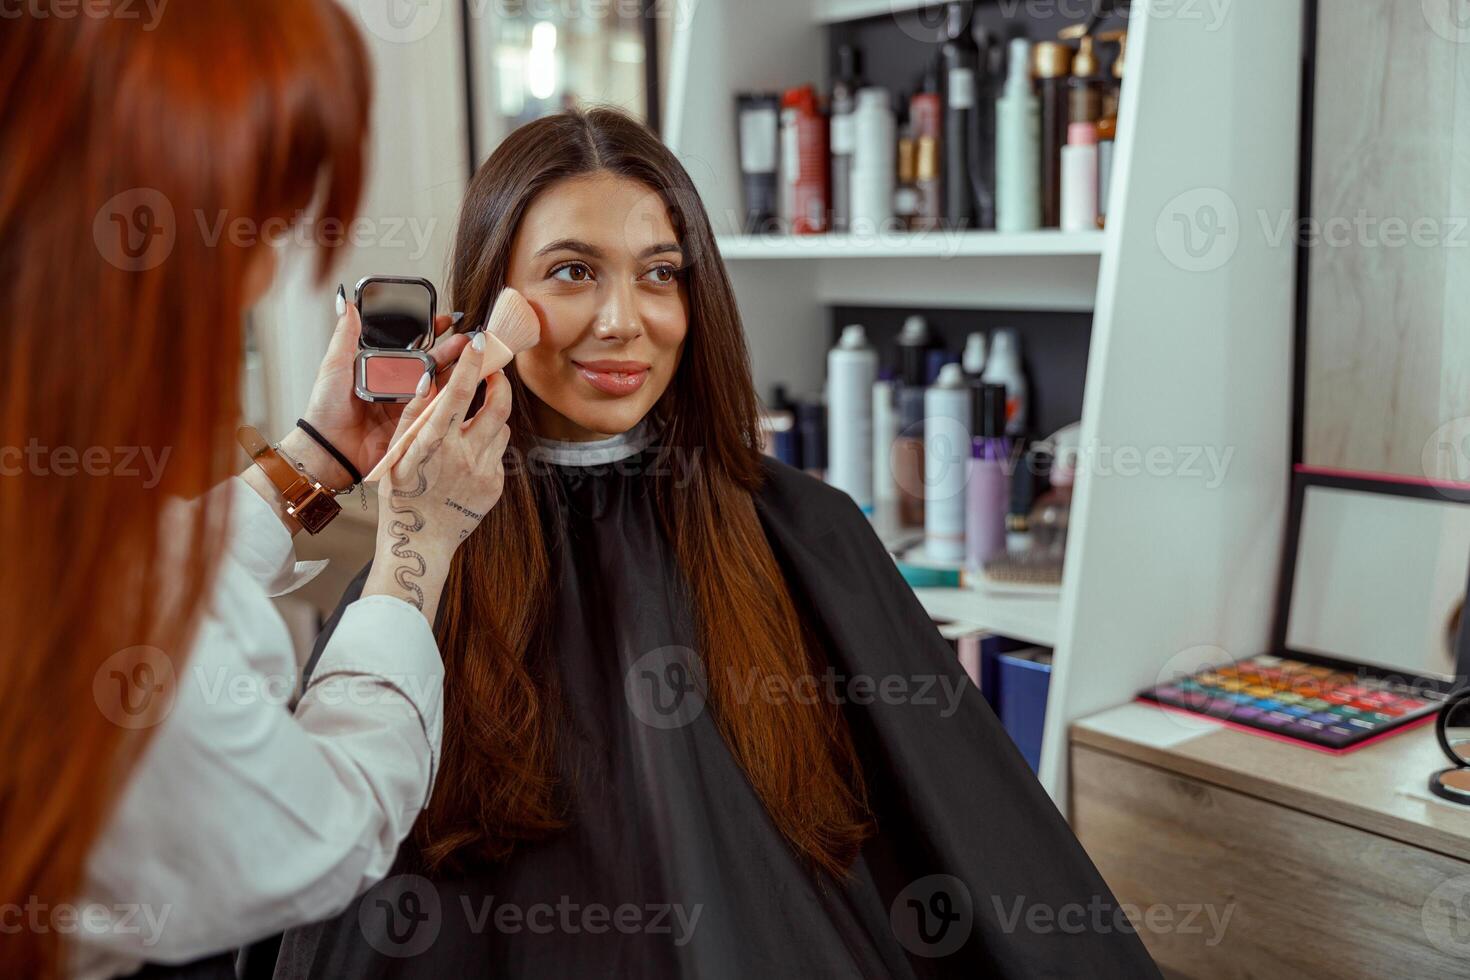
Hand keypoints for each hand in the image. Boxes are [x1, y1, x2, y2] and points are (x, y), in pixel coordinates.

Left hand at [300, 287, 471, 482]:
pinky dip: (450, 399)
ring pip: (439, 385)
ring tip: (474, 357)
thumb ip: (345, 335)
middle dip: (452, 350)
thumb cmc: (326, 409)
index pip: (413, 346)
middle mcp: (400, 385)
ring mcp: (409, 406)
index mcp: (383, 368)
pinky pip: (435, 410)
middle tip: (469, 339)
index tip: (447, 320)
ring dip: (458, 371)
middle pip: (432, 363)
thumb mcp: (334, 366)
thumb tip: (345, 302)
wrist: (329, 448)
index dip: (431, 331)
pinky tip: (466, 386)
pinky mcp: (415, 425)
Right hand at [361, 334, 512, 620]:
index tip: (480, 342)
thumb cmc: (402, 498)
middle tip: (493, 373)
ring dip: (493, 414)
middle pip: (498, 406)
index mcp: (434, 444)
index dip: (473, 364)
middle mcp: (464, 456)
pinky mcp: (495, 486)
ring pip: (501, 428)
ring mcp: (483, 472)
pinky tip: (470, 452)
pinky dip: (488, 444)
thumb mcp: (396, 454)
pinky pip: (499, 453)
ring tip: (476, 416)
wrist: (420, 544)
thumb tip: (429, 379)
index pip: (460, 393)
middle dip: (500, 382)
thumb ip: (413, 415)